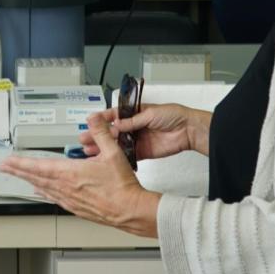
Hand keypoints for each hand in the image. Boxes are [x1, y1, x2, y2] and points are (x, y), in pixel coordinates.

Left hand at [0, 112, 161, 237]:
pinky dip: (43, 193)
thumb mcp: (113, 153)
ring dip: (28, 181)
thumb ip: (100, 133)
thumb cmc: (122, 186)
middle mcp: (66, 187)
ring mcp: (69, 199)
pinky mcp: (76, 208)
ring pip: (43, 188)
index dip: (21, 163)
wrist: (130, 210)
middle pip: (35, 178)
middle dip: (18, 171)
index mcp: (71, 173)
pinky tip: (40, 192)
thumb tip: (93, 118)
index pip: (39, 166)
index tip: (8, 161)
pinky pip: (53, 199)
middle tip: (5, 168)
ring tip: (19, 177)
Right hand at [79, 104, 210, 159]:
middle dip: (99, 135)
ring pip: (117, 144)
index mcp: (135, 113)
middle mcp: (134, 127)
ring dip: (104, 147)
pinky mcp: (143, 152)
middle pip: (113, 131)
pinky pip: (127, 155)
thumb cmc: (174, 116)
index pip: (115, 115)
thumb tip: (117, 124)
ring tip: (90, 150)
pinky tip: (105, 159)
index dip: (103, 119)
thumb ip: (133, 120)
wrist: (189, 130)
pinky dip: (117, 157)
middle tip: (85, 138)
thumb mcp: (150, 113)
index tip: (91, 121)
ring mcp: (138, 140)